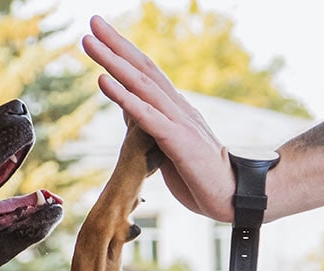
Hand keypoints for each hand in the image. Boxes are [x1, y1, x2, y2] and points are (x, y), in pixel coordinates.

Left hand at [82, 16, 235, 220]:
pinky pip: (147, 115)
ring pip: (142, 85)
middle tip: (93, 21)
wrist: (234, 196)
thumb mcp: (168, 147)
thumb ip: (149, 125)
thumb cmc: (201, 177)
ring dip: (113, 61)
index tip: (101, 32)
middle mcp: (178, 108)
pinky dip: (124, 96)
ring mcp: (179, 122)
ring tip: (89, 42)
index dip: (124, 51)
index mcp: (176, 109)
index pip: (147, 73)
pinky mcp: (179, 141)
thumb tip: (128, 107)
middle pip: (143, 69)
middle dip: (116, 44)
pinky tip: (103, 81)